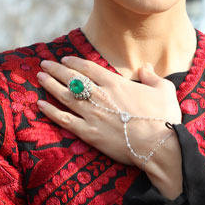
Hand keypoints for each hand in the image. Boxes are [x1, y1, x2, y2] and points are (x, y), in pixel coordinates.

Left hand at [37, 56, 181, 168]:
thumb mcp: (164, 90)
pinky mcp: (89, 133)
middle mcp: (100, 96)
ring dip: (50, 85)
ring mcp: (92, 114)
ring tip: (40, 77)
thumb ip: (151, 76)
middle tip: (44, 64)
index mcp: (116, 83)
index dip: (74, 62)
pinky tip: (40, 104)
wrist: (158, 145)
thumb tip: (145, 66)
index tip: (64, 59)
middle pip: (72, 78)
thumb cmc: (163, 118)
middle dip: (56, 69)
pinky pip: (64, 120)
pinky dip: (51, 111)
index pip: (89, 68)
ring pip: (65, 96)